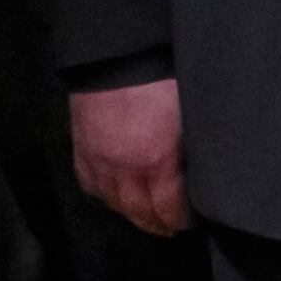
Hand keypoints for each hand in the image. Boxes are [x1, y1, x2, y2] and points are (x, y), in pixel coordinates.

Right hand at [71, 78, 187, 235]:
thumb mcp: (190, 116)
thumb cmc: (163, 78)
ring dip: (133, 214)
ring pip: (115, 205)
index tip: (191, 219)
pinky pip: (92, 187)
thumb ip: (192, 150)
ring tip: (147, 216)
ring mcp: (99, 162)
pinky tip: (117, 197)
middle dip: (158, 223)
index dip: (182, 219)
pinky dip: (106, 196)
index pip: (169, 209)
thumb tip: (199, 172)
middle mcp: (125, 170)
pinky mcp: (80, 151)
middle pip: (140, 213)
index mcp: (157, 161)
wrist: (118, 53)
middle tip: (171, 227)